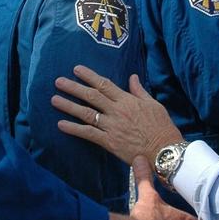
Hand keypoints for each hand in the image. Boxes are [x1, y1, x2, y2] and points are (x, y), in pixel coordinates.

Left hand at [54, 67, 181, 164]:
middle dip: (73, 87)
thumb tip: (132, 77)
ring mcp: (112, 126)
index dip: (89, 76)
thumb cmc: (162, 127)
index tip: (76, 69)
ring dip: (69, 106)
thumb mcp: (153, 104)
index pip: (104, 84)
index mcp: (127, 100)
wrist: (164, 150)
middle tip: (58, 81)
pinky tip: (61, 124)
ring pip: (86, 113)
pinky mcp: (109, 142)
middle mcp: (117, 111)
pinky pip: (88, 133)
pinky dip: (74, 129)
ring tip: (54, 99)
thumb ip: (139, 91)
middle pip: (91, 96)